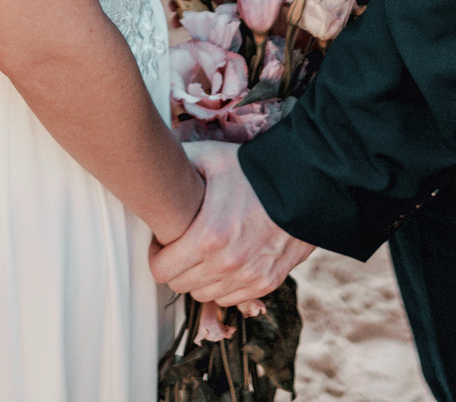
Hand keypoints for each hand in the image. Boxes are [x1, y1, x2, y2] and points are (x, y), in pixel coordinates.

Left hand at [151, 142, 313, 306]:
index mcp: (207, 236)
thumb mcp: (210, 157)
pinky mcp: (267, 282)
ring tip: (205, 253)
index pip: (162, 270)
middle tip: (183, 245)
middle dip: (177, 266)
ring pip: (205, 295)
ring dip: (200, 278)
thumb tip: (150, 162)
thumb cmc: (255, 170)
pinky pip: (231, 298)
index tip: (164, 242)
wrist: (305, 184)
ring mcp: (249, 276)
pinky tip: (226, 261)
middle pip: (181, 285)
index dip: (157, 255)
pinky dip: (225, 285)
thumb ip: (175, 163)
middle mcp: (227, 264)